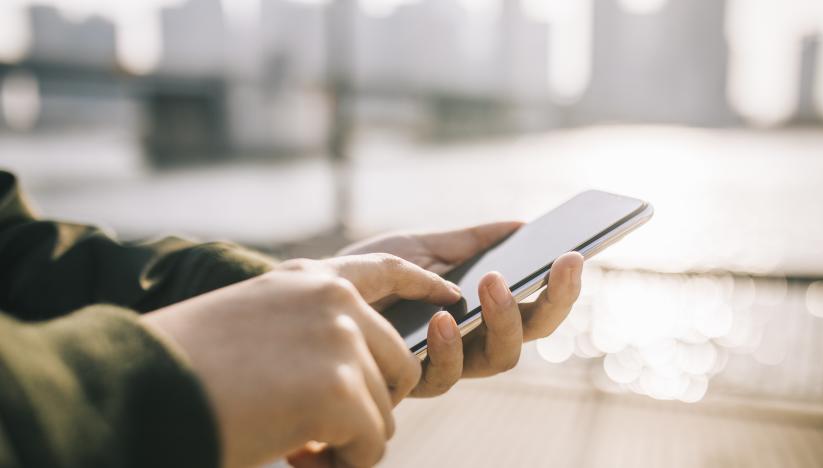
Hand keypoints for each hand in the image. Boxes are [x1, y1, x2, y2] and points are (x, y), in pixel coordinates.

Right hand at [141, 261, 457, 467]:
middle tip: (321, 431)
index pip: (387, 271)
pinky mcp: (339, 386)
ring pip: (384, 406)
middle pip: (397, 360)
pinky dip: (345, 461)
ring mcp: (340, 338)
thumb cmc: (187, 366)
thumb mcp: (256, 328)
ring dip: (351, 436)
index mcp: (308, 279)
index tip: (452, 298)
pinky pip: (371, 441)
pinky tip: (301, 457)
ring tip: (300, 447)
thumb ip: (310, 335)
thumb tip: (355, 381)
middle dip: (369, 403)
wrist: (139, 388)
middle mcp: (332, 299)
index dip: (424, 287)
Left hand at [339, 222, 583, 395]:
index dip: (561, 286)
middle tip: (556, 264)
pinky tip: (443, 316)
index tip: (577, 252)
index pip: (536, 304)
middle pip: (531, 335)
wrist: (323, 290)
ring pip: (499, 360)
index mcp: (483, 308)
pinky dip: (450, 345)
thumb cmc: (376, 269)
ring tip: (493, 282)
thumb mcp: (426, 245)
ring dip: (504, 320)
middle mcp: (474, 340)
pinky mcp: (415, 380)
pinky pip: (444, 373)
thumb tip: (524, 224)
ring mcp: (448, 362)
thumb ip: (472, 240)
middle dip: (551, 301)